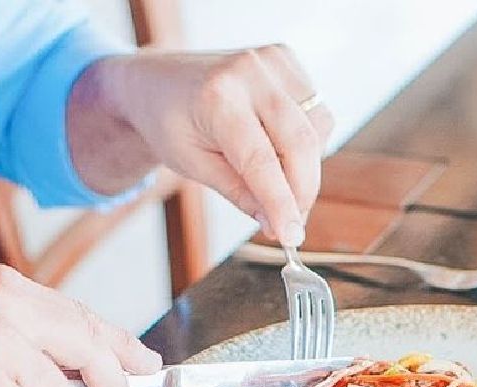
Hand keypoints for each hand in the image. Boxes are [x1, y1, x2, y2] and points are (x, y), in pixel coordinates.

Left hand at [112, 45, 333, 245]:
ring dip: (305, 165)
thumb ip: (239, 193)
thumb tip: (277, 225)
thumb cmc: (170, 123)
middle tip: (293, 222)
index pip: (261, 160)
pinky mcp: (286, 59)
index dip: (282, 204)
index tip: (293, 237)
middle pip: (300, 143)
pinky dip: (306, 141)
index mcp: (217, 97)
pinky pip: (316, 112)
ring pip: (317, 129)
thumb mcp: (194, 166)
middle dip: (303, 190)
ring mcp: (272, 60)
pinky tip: (278, 146)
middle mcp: (249, 71)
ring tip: (274, 177)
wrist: (160, 80)